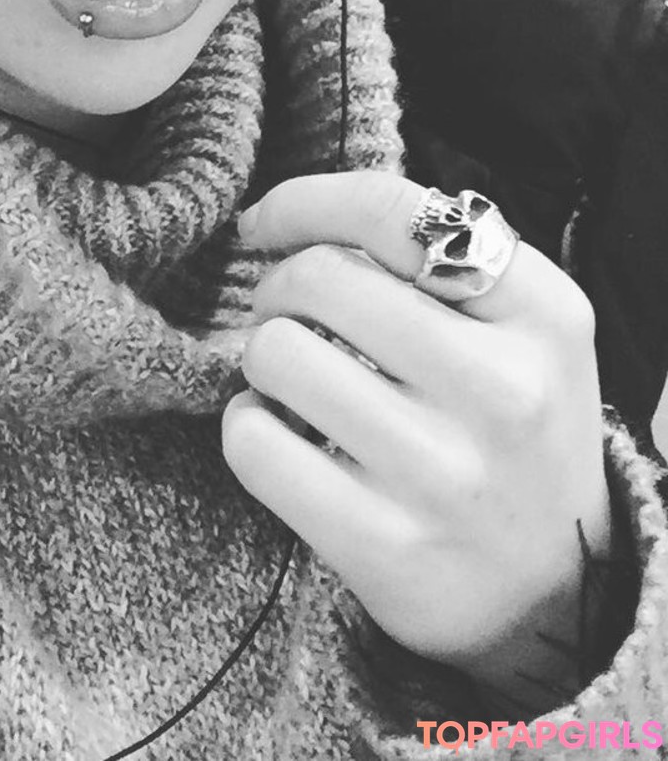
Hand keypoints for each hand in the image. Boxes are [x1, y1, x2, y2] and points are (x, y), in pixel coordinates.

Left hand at [223, 172, 610, 691]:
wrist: (547, 590)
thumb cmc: (507, 427)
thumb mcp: (519, 328)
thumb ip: (434, 258)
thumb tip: (291, 218)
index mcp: (543, 312)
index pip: (391, 211)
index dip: (302, 202)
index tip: (264, 224)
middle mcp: (505, 390)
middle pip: (318, 277)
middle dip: (276, 287)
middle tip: (290, 316)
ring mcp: (445, 474)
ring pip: (275, 352)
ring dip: (263, 356)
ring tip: (296, 380)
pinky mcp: (384, 545)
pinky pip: (253, 443)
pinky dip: (246, 424)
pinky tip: (280, 433)